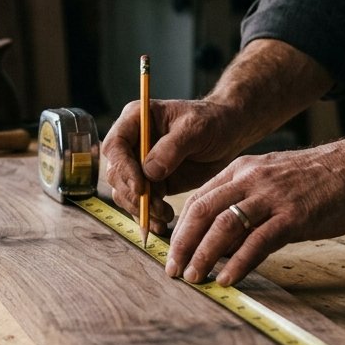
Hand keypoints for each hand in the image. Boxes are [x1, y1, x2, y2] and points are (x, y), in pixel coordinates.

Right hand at [101, 97, 245, 232]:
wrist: (228, 133)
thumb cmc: (211, 121)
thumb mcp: (195, 128)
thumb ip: (172, 148)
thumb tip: (149, 172)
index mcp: (136, 119)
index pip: (116, 145)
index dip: (123, 168)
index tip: (140, 187)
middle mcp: (132, 142)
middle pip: (116, 173)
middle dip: (133, 194)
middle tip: (155, 207)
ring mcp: (139, 164)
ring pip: (125, 192)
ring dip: (141, 208)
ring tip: (165, 215)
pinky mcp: (151, 183)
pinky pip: (141, 203)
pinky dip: (148, 217)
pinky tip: (161, 225)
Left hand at [165, 137, 344, 284]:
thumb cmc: (318, 178)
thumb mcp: (271, 180)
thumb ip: (245, 203)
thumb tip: (222, 239)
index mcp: (240, 170)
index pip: (197, 199)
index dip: (180, 227)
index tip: (169, 250)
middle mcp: (250, 180)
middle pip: (201, 212)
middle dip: (182, 244)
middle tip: (172, 270)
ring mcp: (271, 197)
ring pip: (223, 227)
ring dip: (204, 256)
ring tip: (194, 278)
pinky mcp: (293, 216)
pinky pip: (257, 242)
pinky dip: (238, 263)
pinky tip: (228, 279)